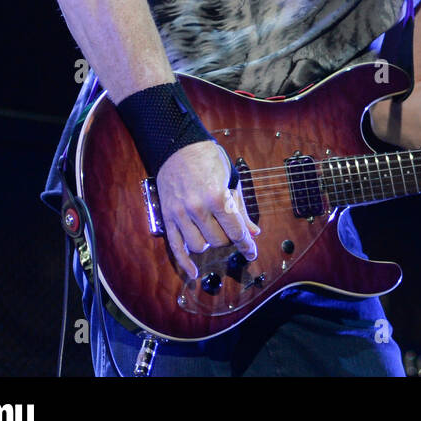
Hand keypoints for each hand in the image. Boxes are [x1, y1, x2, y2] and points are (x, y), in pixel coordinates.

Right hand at [155, 140, 259, 278]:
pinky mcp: (167, 218)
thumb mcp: (232, 181)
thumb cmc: (209, 161)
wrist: (179, 147)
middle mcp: (197, 208)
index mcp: (217, 197)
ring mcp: (180, 214)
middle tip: (230, 230)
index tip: (252, 254)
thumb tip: (253, 233)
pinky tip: (194, 273)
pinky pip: (175, 247)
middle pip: (218, 241)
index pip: (236, 231)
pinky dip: (184, 263)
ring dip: (209, 244)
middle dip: (228, 239)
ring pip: (199, 246)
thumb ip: (241, 210)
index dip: (247, 246)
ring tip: (213, 232)